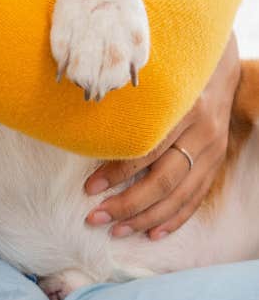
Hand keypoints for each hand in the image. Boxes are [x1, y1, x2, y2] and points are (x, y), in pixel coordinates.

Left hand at [83, 33, 239, 239]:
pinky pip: (196, 197)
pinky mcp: (216, 161)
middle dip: (128, 204)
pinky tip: (153, 233)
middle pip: (163, 180)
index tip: (89, 187)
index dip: (117, 172)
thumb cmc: (171, 70)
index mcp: (182, 106)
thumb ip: (127, 98)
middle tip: (96, 216)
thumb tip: (83, 117)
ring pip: (179, 195)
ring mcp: (212, 150)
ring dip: (146, 217)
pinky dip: (174, 218)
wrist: (215, 66)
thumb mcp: (152, 77)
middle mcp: (201, 132)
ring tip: (116, 230)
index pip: (147, 150)